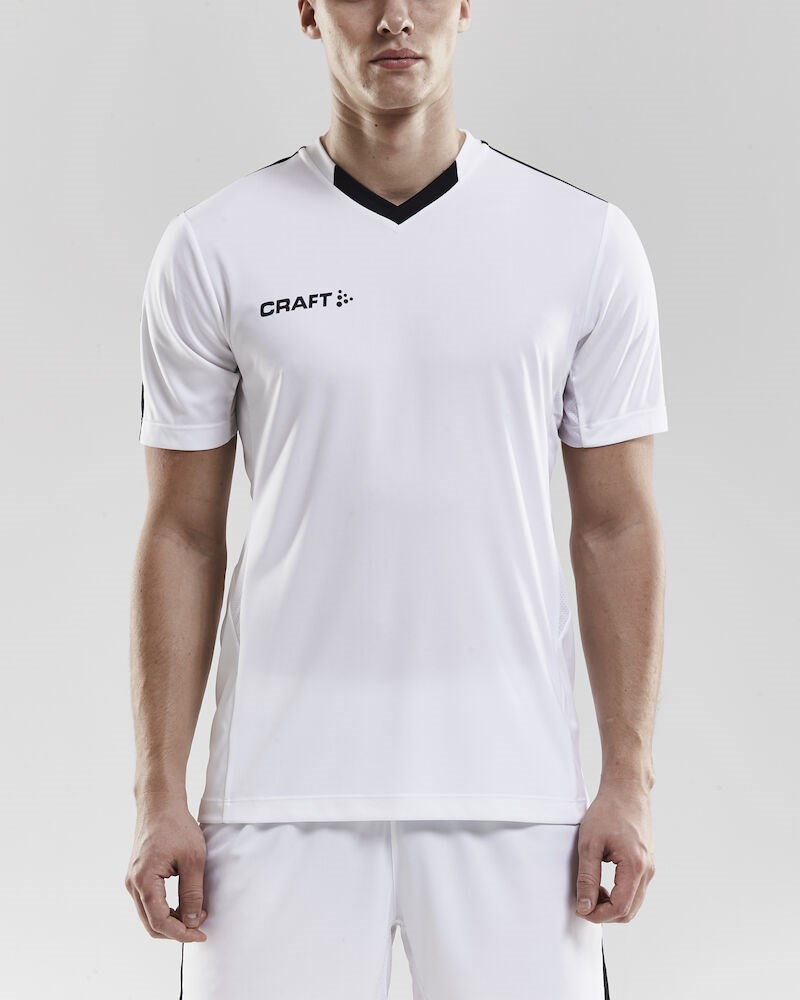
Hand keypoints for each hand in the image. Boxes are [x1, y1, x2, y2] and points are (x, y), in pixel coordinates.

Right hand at [125, 803, 208, 941]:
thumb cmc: (176, 826)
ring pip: (148, 915)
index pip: (160, 921)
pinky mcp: (137, 875)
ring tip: (194, 914)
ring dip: (170, 921)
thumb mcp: (193, 859)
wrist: (160, 804)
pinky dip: (164, 910)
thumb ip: (192, 892)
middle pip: (151, 924)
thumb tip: (191, 920)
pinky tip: (182, 905)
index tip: (201, 934)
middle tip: (199, 927)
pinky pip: (148, 903)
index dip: (181, 933)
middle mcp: (132, 884)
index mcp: (144, 880)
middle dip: (175, 931)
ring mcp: (132, 880)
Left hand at [574, 782, 655, 922]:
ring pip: (634, 903)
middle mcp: (648, 870)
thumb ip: (587, 878)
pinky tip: (602, 884)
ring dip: (612, 905)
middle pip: (629, 911)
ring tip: (592, 891)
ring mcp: (650, 867)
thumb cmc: (608, 811)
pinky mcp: (647, 863)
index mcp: (635, 866)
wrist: (626, 790)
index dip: (598, 915)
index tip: (580, 909)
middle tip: (584, 902)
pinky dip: (620, 895)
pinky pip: (636, 891)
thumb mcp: (589, 844)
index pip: (619, 908)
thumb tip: (585, 907)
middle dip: (605, 914)